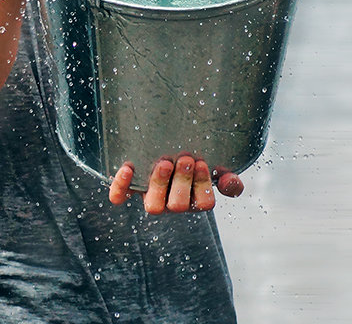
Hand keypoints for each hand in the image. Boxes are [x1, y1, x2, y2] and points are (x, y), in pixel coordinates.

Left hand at [107, 155, 244, 213]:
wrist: (163, 144)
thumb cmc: (193, 160)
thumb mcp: (214, 167)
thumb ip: (227, 178)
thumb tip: (231, 182)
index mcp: (194, 199)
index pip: (203, 204)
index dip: (203, 186)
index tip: (203, 162)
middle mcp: (171, 202)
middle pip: (178, 206)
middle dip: (182, 183)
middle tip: (185, 160)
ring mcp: (150, 197)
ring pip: (153, 206)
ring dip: (159, 184)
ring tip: (164, 163)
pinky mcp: (129, 189)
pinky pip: (120, 196)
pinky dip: (121, 185)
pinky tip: (128, 167)